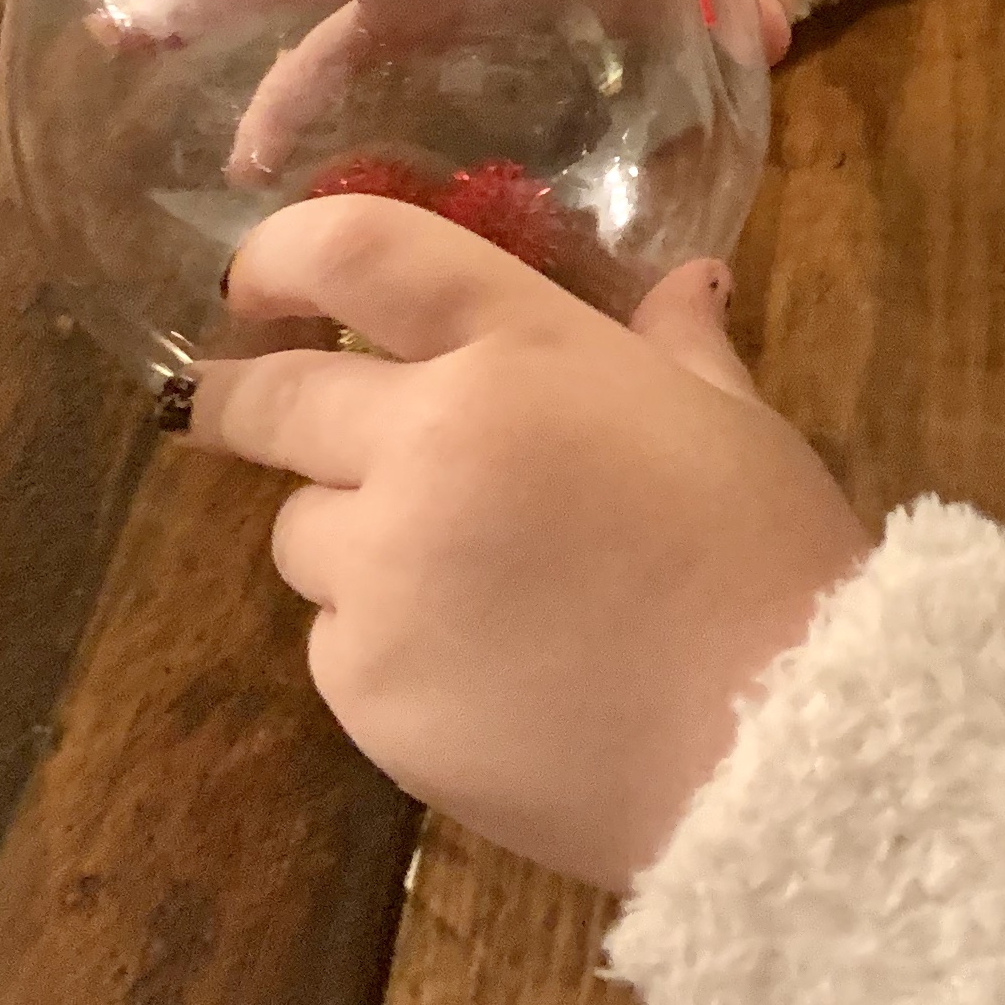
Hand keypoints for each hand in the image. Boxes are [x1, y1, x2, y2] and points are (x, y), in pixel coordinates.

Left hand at [188, 194, 875, 889]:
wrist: (776, 752)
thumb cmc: (772, 567)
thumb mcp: (734, 423)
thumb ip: (678, 345)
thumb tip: (684, 283)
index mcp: (523, 353)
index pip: (359, 253)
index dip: (280, 252)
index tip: (253, 278)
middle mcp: (428, 442)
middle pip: (276, 400)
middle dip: (239, 400)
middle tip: (227, 407)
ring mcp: (385, 570)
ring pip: (304, 534)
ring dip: (350, 539)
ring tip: (460, 586)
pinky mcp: (367, 686)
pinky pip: (336, 644)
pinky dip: (384, 647)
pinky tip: (484, 674)